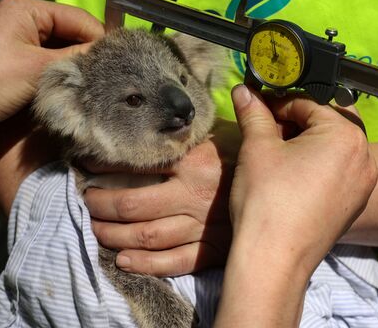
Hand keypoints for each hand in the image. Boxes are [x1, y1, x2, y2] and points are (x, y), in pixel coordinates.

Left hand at [0, 0, 102, 212]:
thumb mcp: (40, 67)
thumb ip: (77, 58)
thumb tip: (107, 56)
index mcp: (26, 8)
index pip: (77, 18)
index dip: (99, 39)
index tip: (119, 61)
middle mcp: (21, 19)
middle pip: (68, 33)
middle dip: (87, 54)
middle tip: (110, 76)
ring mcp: (16, 41)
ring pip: (58, 50)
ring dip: (74, 67)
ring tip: (95, 83)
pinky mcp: (13, 63)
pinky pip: (46, 63)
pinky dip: (59, 75)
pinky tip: (74, 88)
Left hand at [84, 118, 239, 275]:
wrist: (291, 189)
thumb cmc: (249, 158)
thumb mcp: (222, 134)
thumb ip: (190, 129)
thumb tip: (162, 113)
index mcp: (195, 162)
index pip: (138, 165)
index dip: (105, 165)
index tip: (86, 163)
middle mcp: (194, 196)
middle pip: (135, 206)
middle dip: (102, 205)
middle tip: (86, 201)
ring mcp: (203, 227)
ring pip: (148, 236)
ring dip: (115, 235)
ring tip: (95, 229)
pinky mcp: (212, 250)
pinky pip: (174, 263)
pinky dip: (146, 264)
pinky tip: (123, 260)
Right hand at [214, 85, 376, 326]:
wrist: (273, 258)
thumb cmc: (267, 199)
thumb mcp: (257, 147)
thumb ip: (254, 113)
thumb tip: (244, 90)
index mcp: (346, 135)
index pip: (309, 103)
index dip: (278, 103)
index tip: (257, 109)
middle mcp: (365, 157)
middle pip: (325, 124)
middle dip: (294, 123)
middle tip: (264, 133)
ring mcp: (362, 184)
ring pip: (331, 148)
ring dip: (303, 145)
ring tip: (274, 157)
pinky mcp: (353, 205)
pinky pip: (336, 172)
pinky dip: (314, 167)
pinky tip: (288, 179)